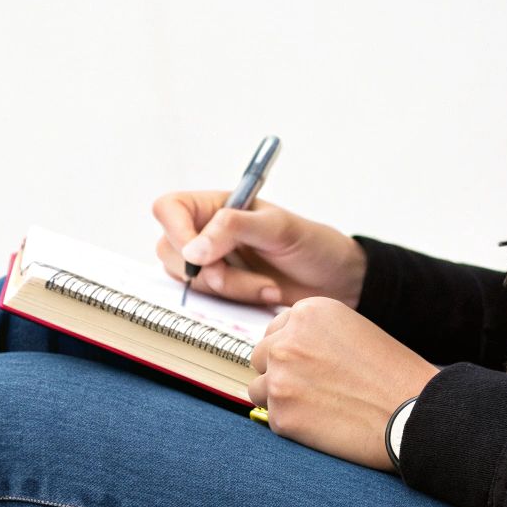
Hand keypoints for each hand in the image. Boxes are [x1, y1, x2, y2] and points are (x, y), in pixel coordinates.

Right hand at [151, 190, 368, 306]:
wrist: (337, 281)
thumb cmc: (312, 244)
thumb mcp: (277, 227)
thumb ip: (232, 229)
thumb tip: (192, 251)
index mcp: (215, 205)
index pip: (169, 209)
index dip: (176, 231)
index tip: (199, 255)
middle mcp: (206, 232)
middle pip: (170, 250)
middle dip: (207, 269)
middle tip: (241, 273)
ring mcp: (211, 264)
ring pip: (189, 281)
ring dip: (229, 287)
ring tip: (266, 284)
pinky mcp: (221, 292)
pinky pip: (207, 301)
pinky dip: (236, 300)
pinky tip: (264, 293)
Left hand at [246, 297, 439, 471]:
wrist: (416, 414)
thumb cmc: (393, 375)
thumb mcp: (353, 331)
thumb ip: (314, 334)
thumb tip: (277, 350)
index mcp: (308, 312)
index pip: (276, 331)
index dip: (294, 351)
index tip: (314, 366)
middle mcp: (287, 340)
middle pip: (260, 357)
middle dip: (281, 372)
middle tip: (315, 390)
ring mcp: (280, 378)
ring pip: (259, 388)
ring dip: (281, 399)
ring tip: (320, 407)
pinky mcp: (281, 415)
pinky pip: (272, 419)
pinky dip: (293, 424)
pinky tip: (324, 424)